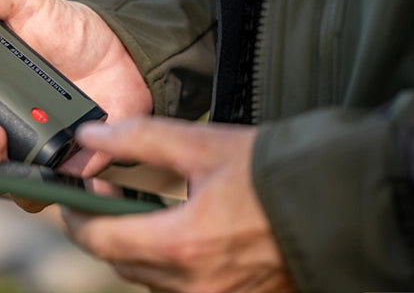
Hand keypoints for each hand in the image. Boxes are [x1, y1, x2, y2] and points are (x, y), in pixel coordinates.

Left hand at [62, 117, 294, 292]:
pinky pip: (181, 289)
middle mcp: (194, 285)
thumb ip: (141, 139)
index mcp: (182, 244)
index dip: (77, 217)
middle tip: (107, 197)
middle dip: (104, 231)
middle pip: (122, 263)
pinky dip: (168, 263)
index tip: (73, 198)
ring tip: (142, 212)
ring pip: (150, 279)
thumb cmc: (276, 174)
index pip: (100, 241)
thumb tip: (93, 135)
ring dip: (136, 247)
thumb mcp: (204, 146)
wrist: (340, 205)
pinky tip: (180, 234)